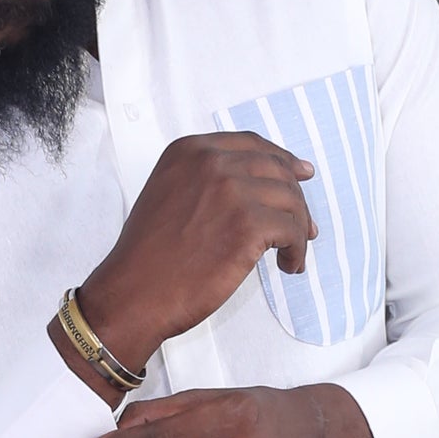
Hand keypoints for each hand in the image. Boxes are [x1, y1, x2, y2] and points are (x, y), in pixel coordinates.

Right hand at [54, 135, 316, 396]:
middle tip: (304, 228)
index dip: (282, 160)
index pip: (252, 145)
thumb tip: (256, 188)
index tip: (301, 175)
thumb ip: (205, 180)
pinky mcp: (247, 224)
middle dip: (296, 199)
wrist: (134, 293)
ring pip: (290, 199)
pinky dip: (296, 249)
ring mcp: (231, 190)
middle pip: (276, 170)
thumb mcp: (169, 194)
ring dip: (298, 229)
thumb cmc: (149, 257)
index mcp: (190, 150)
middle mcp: (211, 161)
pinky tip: (288, 265)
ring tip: (290, 255)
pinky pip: (292, 229)